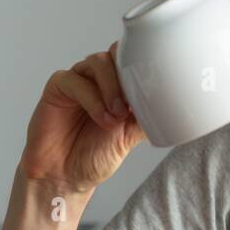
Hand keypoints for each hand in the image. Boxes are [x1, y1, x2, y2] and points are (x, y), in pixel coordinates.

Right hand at [18, 41, 148, 194]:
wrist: (66, 176)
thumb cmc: (96, 155)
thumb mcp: (131, 136)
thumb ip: (147, 116)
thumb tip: (171, 105)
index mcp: (121, 85)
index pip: (136, 58)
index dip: (147, 67)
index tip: (156, 90)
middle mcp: (100, 78)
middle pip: (118, 53)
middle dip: (129, 77)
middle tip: (132, 107)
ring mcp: (79, 79)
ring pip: (99, 62)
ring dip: (112, 87)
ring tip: (117, 115)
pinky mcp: (58, 86)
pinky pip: (74, 80)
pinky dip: (92, 99)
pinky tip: (102, 118)